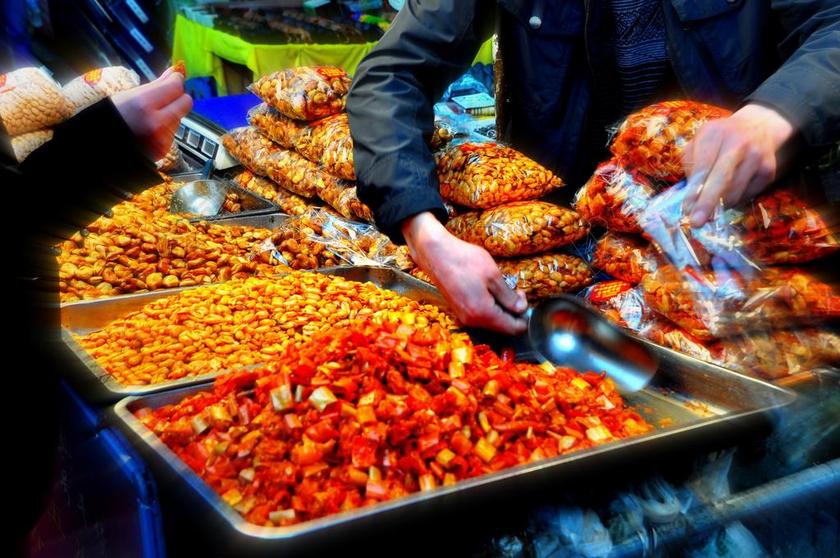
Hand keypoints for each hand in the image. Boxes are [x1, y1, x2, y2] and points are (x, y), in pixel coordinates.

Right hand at [111, 69, 192, 160]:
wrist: (105, 143)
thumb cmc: (113, 117)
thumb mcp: (128, 96)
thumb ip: (155, 85)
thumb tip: (173, 73)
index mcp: (143, 104)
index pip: (175, 87)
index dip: (176, 80)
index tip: (175, 77)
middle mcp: (156, 123)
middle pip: (185, 102)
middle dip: (179, 96)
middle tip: (169, 94)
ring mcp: (161, 139)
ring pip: (180, 117)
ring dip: (172, 113)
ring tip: (152, 114)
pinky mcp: (164, 150)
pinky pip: (173, 132)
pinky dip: (166, 127)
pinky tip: (151, 127)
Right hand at [403, 212, 527, 333]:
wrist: (435, 254)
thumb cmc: (464, 261)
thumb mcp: (493, 276)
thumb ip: (509, 297)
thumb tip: (521, 309)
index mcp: (483, 314)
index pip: (513, 328)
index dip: (524, 316)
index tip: (522, 296)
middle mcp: (472, 321)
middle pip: (502, 327)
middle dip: (513, 312)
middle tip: (513, 289)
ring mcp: (463, 317)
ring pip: (491, 322)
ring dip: (500, 309)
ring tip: (499, 287)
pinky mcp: (458, 311)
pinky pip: (480, 316)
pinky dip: (489, 307)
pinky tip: (487, 289)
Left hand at [682, 103, 794, 226]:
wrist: (758, 127)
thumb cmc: (719, 140)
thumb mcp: (699, 142)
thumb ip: (690, 165)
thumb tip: (689, 198)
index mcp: (715, 133)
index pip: (702, 167)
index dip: (694, 191)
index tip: (686, 209)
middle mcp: (738, 143)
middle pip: (722, 180)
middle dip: (707, 203)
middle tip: (696, 223)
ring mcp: (756, 156)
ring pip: (734, 192)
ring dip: (720, 205)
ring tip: (712, 205)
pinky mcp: (769, 170)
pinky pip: (747, 195)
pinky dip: (735, 200)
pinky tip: (731, 191)